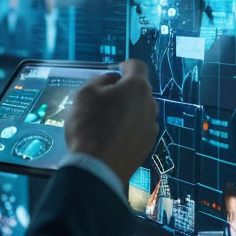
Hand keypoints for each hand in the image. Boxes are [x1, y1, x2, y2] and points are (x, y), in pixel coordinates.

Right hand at [65, 59, 158, 185]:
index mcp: (136, 87)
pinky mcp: (148, 144)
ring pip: (140, 109)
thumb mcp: (84, 93)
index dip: (124, 66)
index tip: (115, 71)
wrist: (97, 168)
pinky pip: (139, 127)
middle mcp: (149, 104)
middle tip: (103, 99)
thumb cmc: (89, 127)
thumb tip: (110, 80)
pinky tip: (112, 136)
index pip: (136, 66)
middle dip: (124, 90)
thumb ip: (100, 80)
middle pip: (138, 89)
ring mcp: (151, 125)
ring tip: (106, 121)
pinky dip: (129, 127)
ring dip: (127, 110)